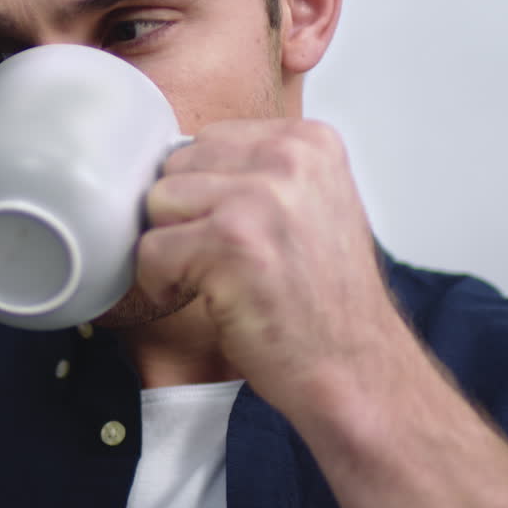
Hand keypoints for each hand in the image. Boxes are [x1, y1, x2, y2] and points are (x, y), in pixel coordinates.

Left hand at [138, 119, 407, 413]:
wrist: (356, 367)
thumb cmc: (322, 300)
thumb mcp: (309, 205)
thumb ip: (256, 171)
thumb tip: (175, 157)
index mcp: (308, 141)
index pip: (206, 140)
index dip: (203, 194)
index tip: (234, 234)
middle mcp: (288, 158)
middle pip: (176, 168)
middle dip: (183, 218)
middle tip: (220, 262)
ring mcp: (261, 197)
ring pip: (157, 203)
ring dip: (172, 249)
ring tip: (213, 279)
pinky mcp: (232, 242)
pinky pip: (151, 250)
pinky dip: (162, 284)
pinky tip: (207, 299)